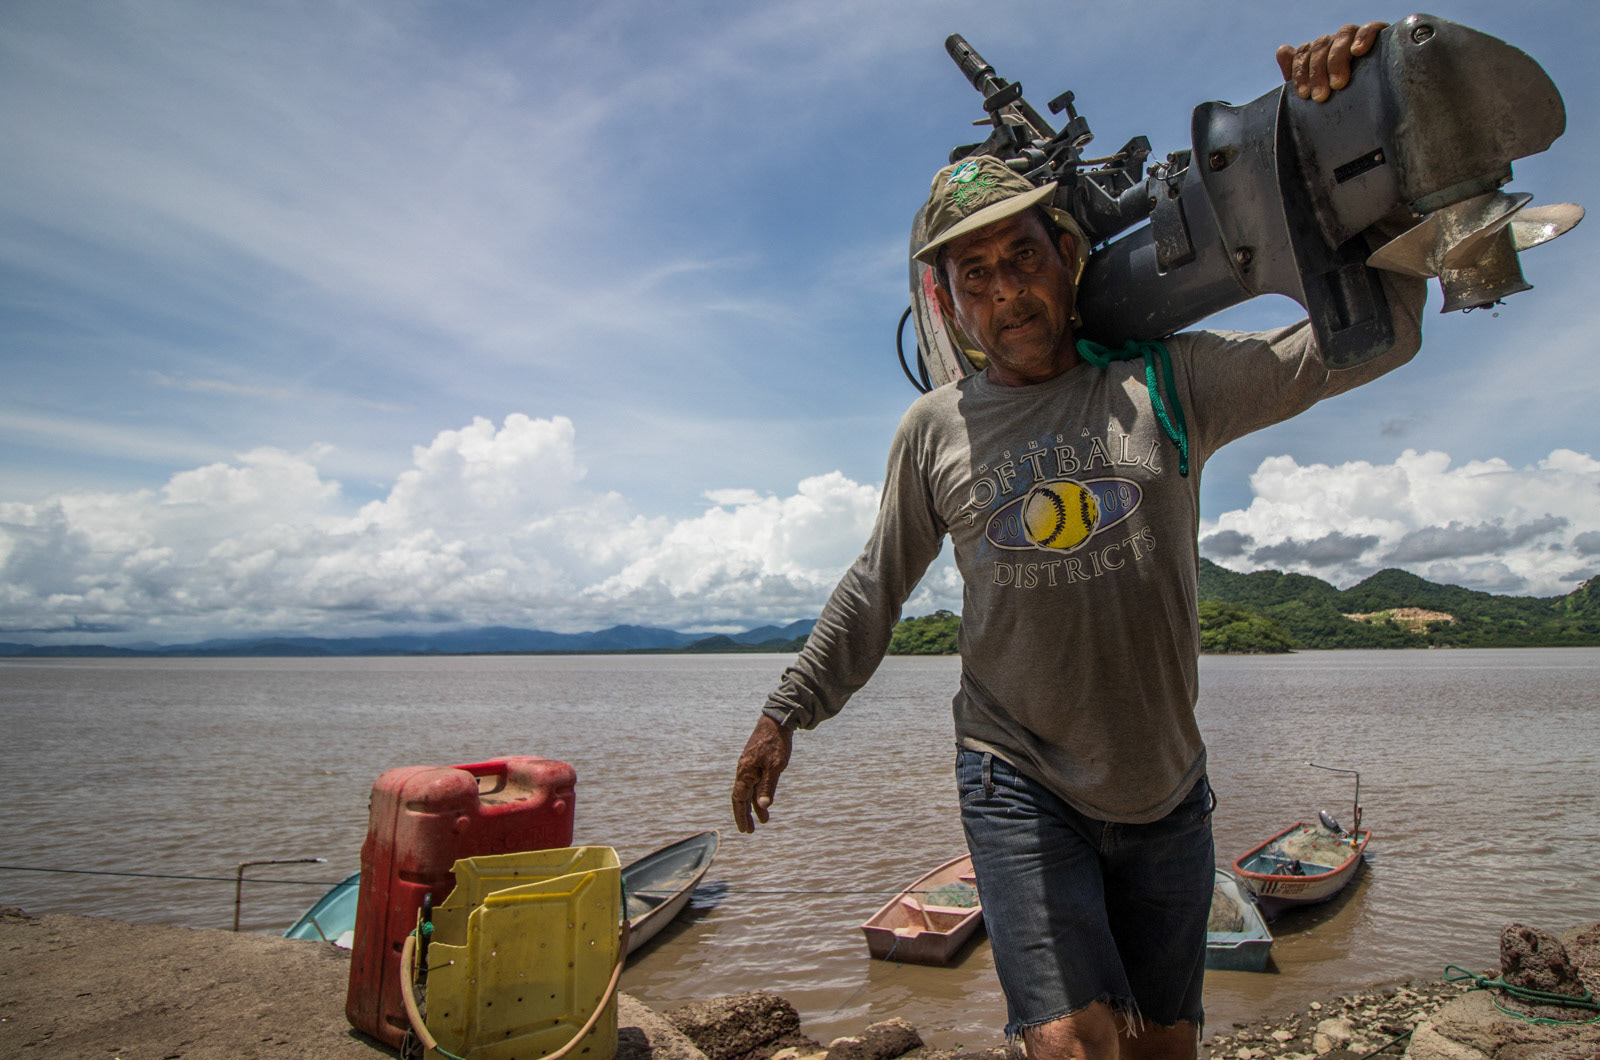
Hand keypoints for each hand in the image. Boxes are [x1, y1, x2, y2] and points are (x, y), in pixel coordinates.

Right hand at [731, 714, 791, 833]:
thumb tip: (763, 806)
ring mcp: (749, 766)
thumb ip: (768, 787)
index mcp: (745, 773)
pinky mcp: (755, 762)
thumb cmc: (776, 743)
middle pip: (740, 797)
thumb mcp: (775, 767)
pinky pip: (754, 782)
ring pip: (749, 790)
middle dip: (744, 814)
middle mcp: (744, 770)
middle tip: (749, 830)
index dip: (741, 815)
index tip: (744, 829)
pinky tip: (764, 800)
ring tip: (763, 819)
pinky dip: (758, 794)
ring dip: (754, 806)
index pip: (739, 799)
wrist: (776, 722)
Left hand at [1277, 22, 1388, 102]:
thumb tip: (1282, 50)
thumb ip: (1299, 72)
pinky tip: (1358, 51)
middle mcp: (1338, 42)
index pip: (1305, 51)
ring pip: (1342, 34)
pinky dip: (1363, 36)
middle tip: (1320, 96)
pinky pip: (1371, 28)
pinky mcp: (1381, 36)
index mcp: (1321, 53)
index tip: (1304, 94)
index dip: (1300, 71)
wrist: (1380, 108)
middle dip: (1317, 71)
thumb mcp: (1319, 91)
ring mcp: (1358, 38)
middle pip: (1321, 44)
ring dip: (1336, 59)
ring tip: (1338, 83)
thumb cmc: (1345, 102)